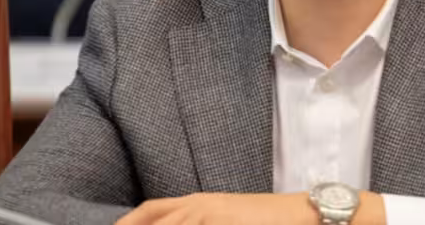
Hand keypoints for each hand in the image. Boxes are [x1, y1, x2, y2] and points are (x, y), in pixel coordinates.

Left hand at [116, 192, 315, 224]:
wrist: (297, 214)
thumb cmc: (262, 218)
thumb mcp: (223, 216)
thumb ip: (199, 218)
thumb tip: (176, 221)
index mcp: (196, 201)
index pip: (150, 210)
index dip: (127, 222)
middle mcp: (197, 206)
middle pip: (153, 220)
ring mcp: (209, 215)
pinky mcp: (221, 222)